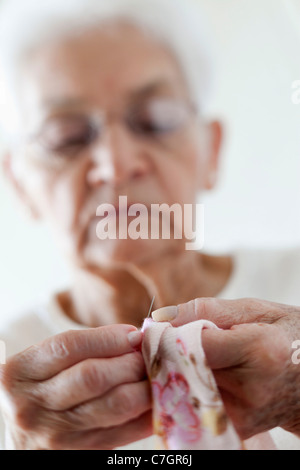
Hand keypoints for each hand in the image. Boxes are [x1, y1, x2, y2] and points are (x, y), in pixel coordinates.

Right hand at [0, 324, 151, 448]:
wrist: (24, 435)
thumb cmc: (39, 389)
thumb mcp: (43, 364)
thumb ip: (83, 348)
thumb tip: (133, 338)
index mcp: (20, 372)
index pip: (69, 347)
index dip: (108, 338)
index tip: (133, 334)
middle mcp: (33, 405)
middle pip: (94, 377)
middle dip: (130, 362)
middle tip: (146, 355)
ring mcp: (55, 434)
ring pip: (115, 405)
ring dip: (144, 386)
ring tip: (151, 374)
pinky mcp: (80, 454)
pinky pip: (125, 432)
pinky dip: (147, 414)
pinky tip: (154, 400)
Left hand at [152, 298, 299, 438]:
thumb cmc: (287, 335)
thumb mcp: (255, 310)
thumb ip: (206, 309)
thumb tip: (158, 318)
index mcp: (259, 351)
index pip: (194, 344)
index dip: (171, 334)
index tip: (160, 328)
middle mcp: (251, 389)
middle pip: (184, 369)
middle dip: (171, 354)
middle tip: (171, 341)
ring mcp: (243, 415)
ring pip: (185, 387)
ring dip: (179, 370)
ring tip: (197, 356)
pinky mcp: (235, 428)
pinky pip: (196, 402)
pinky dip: (191, 386)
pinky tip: (204, 373)